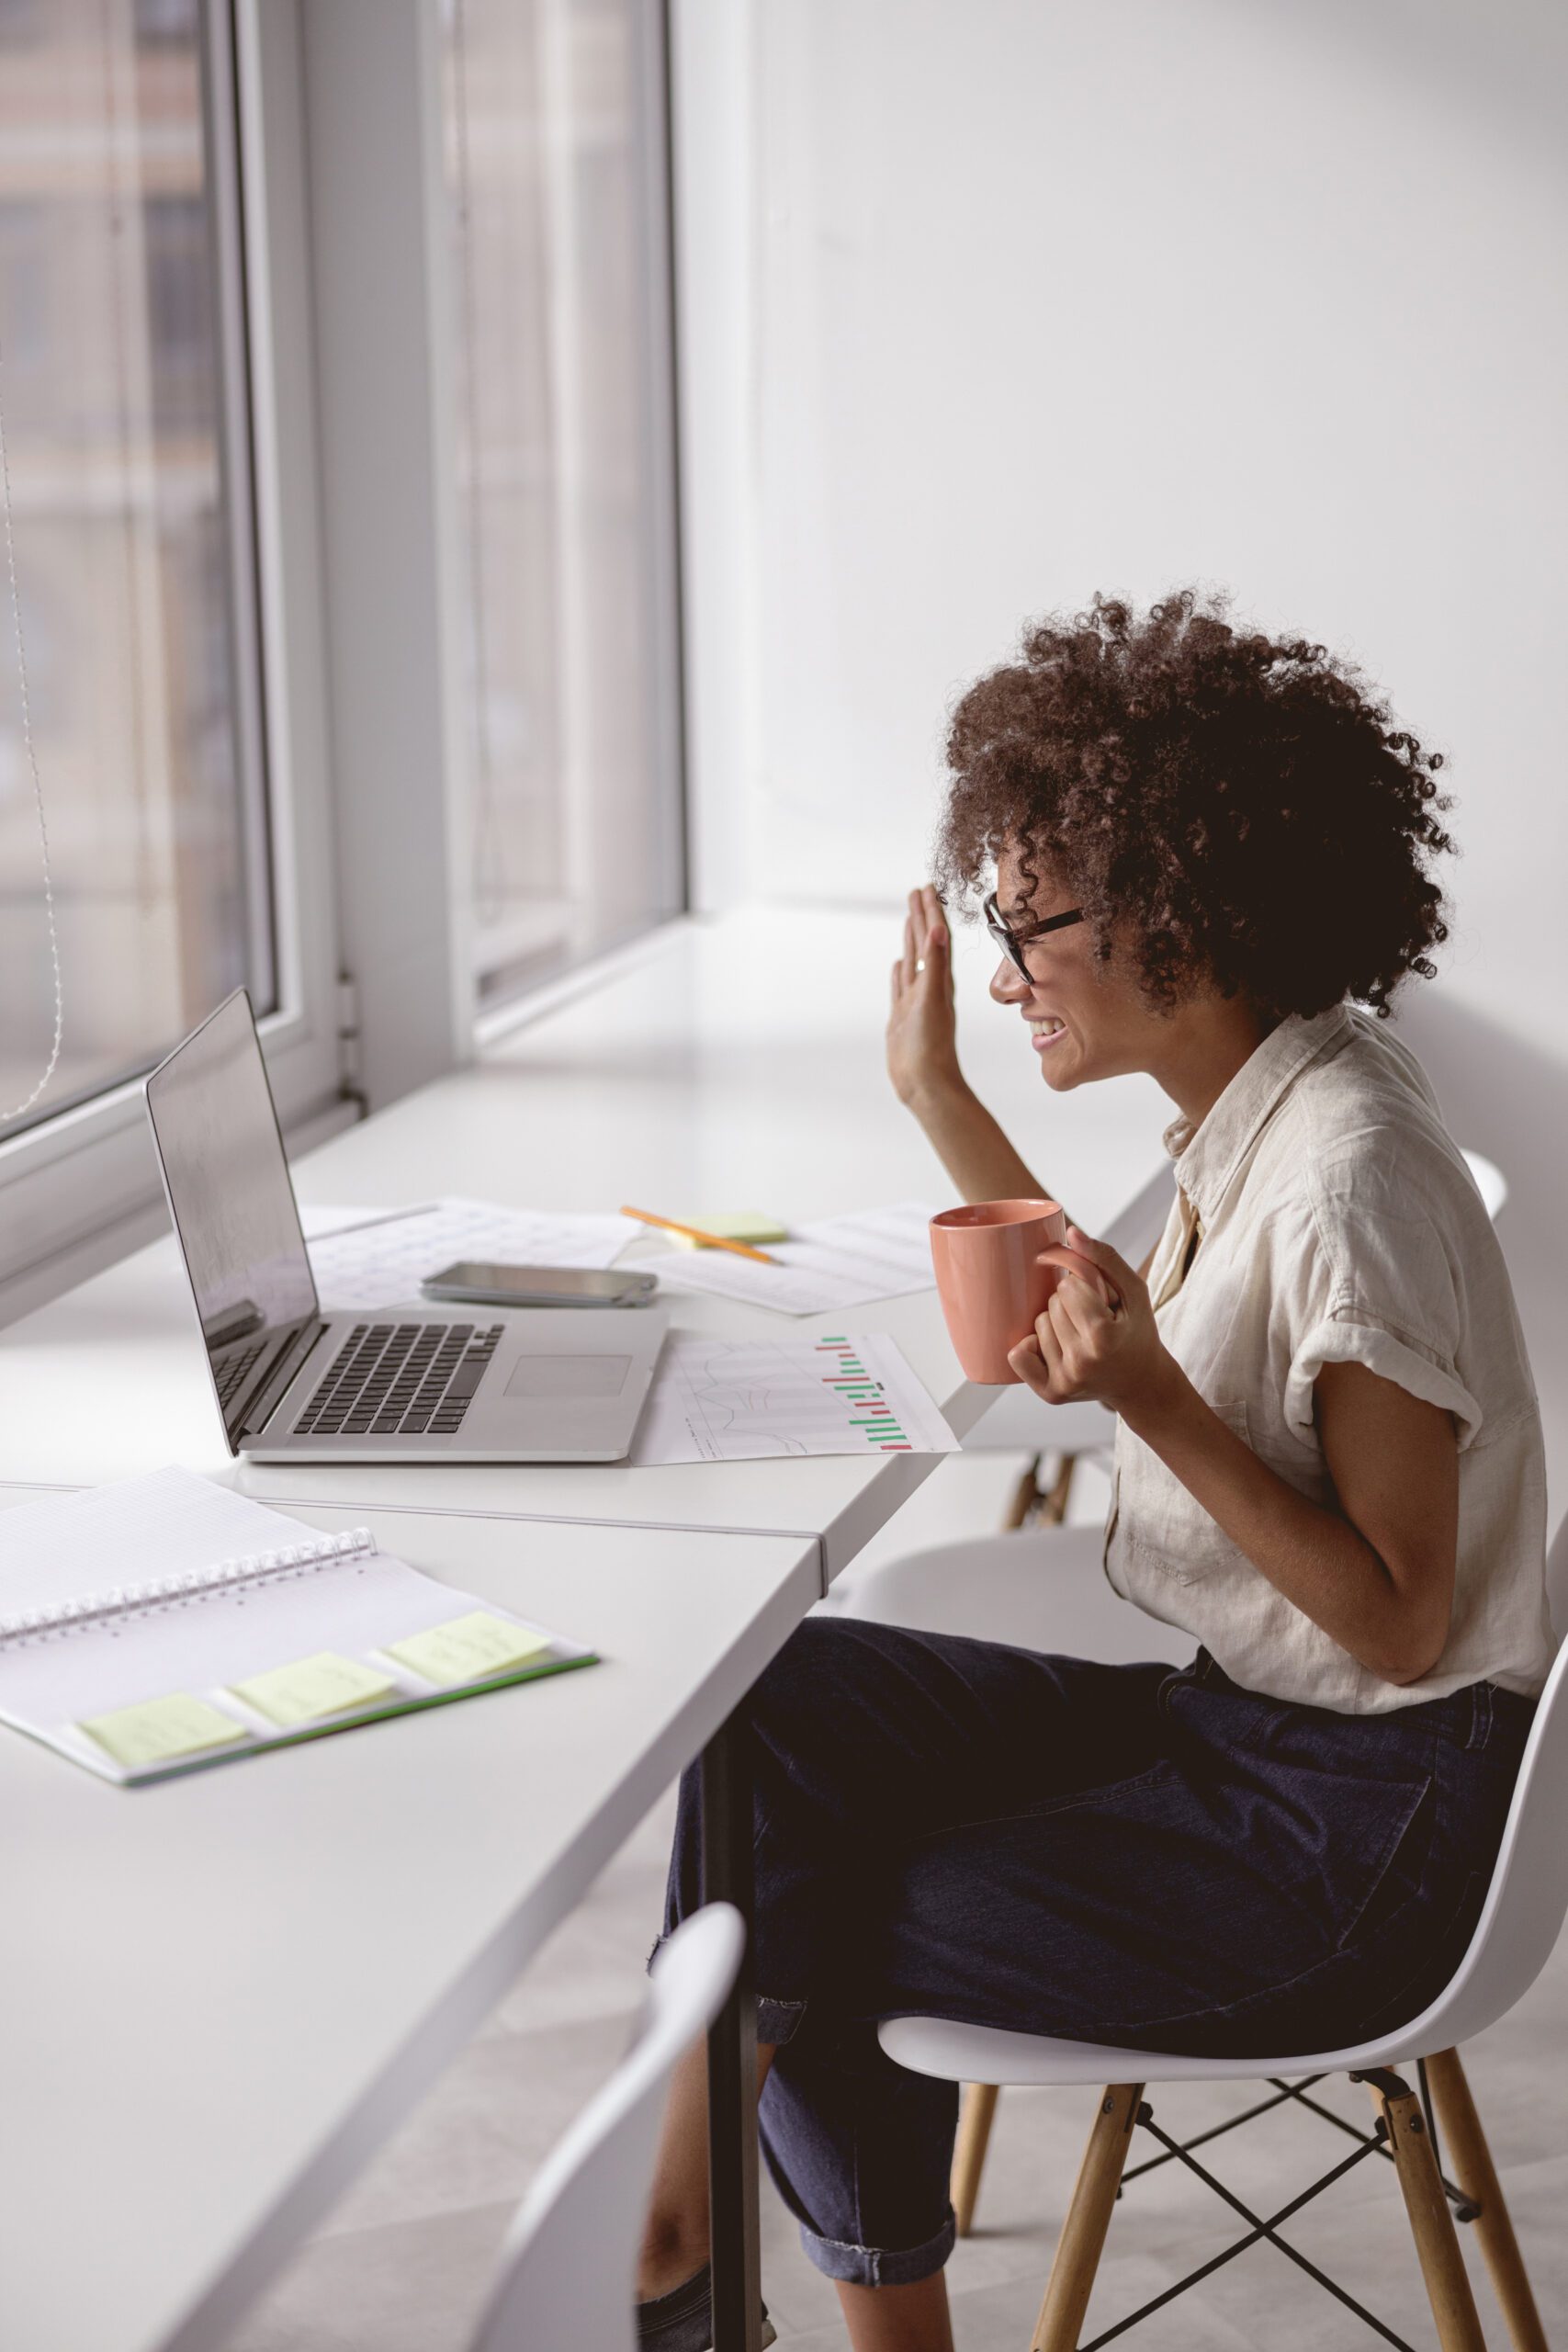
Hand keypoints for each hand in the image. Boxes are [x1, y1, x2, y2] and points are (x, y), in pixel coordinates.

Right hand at [887, 885, 960, 1109]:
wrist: (926, 1085)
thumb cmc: (931, 1047)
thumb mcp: (932, 1001)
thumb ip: (935, 965)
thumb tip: (938, 928)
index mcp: (938, 980)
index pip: (936, 937)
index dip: (931, 911)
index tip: (927, 886)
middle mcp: (929, 987)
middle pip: (924, 943)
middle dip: (920, 916)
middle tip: (916, 890)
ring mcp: (915, 1002)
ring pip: (913, 961)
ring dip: (911, 939)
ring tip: (909, 917)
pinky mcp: (902, 1017)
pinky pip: (901, 987)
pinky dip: (899, 972)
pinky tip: (897, 963)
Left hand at [1008, 1226, 1178, 1421]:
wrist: (1142, 1383)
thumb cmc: (1137, 1332)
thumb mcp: (1134, 1291)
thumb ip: (1105, 1258)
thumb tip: (1071, 1233)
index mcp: (1103, 1338)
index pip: (1068, 1289)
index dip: (1083, 1289)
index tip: (1100, 1302)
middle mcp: (1082, 1363)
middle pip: (1051, 1307)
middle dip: (1069, 1306)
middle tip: (1091, 1320)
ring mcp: (1065, 1382)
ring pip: (1037, 1326)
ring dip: (1055, 1323)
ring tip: (1080, 1335)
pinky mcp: (1052, 1394)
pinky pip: (1018, 1356)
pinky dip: (1031, 1346)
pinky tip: (1056, 1347)